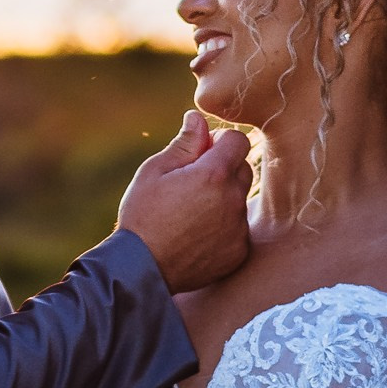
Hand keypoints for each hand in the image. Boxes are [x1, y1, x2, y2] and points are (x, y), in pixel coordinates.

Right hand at [116, 111, 252, 292]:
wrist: (142, 268)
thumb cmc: (143, 216)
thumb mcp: (154, 172)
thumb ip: (184, 144)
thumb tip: (198, 118)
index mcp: (213, 175)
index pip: (239, 140)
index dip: (221, 142)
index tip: (203, 152)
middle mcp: (233, 200)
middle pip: (244, 169)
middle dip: (224, 169)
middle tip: (193, 184)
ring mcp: (238, 229)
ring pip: (240, 200)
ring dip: (223, 199)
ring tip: (191, 214)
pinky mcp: (239, 252)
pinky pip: (238, 230)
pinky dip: (224, 228)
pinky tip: (197, 235)